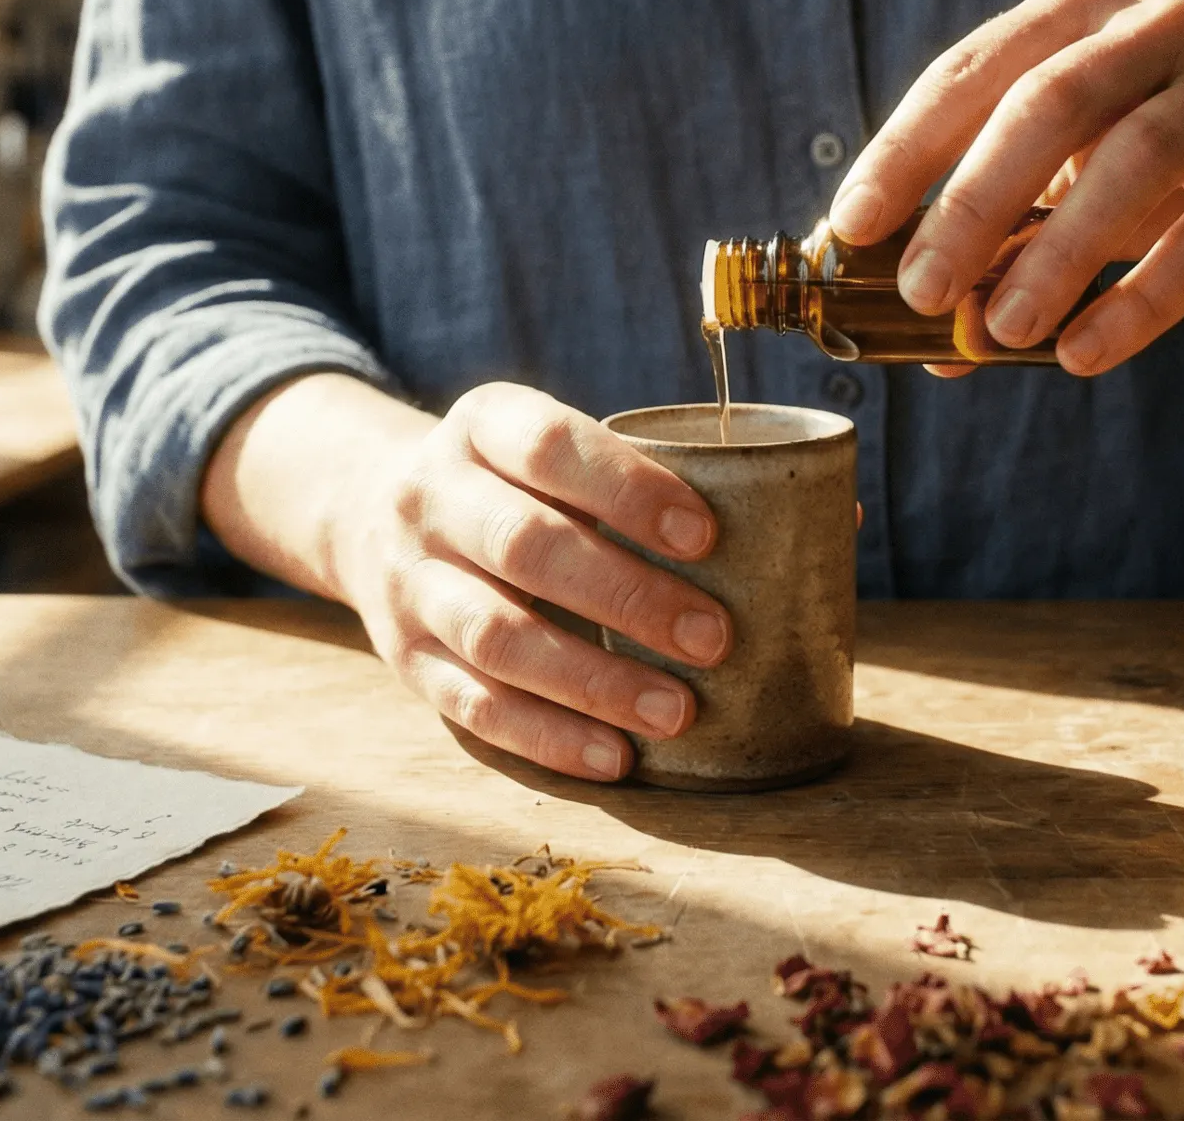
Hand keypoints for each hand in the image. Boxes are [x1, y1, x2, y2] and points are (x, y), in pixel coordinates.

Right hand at [317, 381, 727, 781]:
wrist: (368, 512)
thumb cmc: (512, 483)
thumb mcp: (547, 449)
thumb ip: (641, 476)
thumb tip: (815, 519)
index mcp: (481, 426)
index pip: (548, 445)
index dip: (627, 489)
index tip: (705, 535)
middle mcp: (430, 498)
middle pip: (524, 545)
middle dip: (628, 596)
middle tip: (715, 638)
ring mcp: (409, 582)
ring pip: (497, 637)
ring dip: (594, 682)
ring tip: (677, 711)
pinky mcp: (405, 659)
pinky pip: (474, 707)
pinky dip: (550, 737)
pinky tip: (615, 757)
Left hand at [827, 0, 1183, 375]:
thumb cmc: (1167, 155)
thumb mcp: (1077, 169)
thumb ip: (1004, 237)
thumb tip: (922, 343)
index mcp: (1081, 9)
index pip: (972, 71)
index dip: (905, 151)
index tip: (850, 227)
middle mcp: (1159, 23)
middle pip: (1048, 104)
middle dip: (973, 202)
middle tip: (919, 290)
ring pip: (1134, 160)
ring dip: (1056, 254)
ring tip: (1000, 329)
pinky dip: (1141, 300)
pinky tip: (1084, 352)